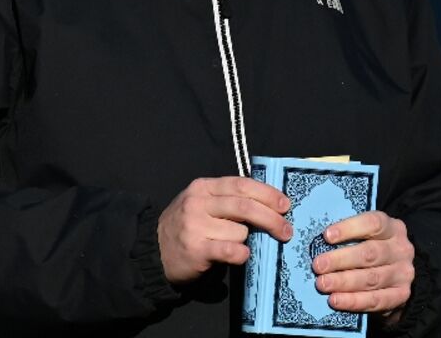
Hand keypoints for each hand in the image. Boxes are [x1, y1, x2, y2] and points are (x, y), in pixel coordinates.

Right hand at [158, 176, 292, 284]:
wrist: (153, 250)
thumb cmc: (187, 226)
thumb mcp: (203, 202)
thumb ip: (229, 198)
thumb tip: (270, 203)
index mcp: (203, 187)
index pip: (242, 184)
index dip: (267, 194)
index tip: (285, 205)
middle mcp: (199, 203)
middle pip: (245, 206)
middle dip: (272, 218)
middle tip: (286, 230)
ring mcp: (195, 226)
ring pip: (240, 231)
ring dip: (247, 240)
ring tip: (236, 244)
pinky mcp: (196, 249)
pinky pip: (231, 250)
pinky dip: (242, 253)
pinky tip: (242, 255)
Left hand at [312, 211, 414, 319]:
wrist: (394, 276)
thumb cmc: (370, 248)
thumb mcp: (365, 234)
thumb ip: (348, 234)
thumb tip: (316, 238)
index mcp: (393, 228)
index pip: (373, 223)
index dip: (349, 228)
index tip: (327, 235)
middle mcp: (401, 249)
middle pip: (369, 253)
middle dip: (340, 260)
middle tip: (318, 265)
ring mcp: (403, 274)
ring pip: (371, 278)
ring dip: (343, 282)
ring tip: (322, 284)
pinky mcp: (401, 296)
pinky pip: (376, 300)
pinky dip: (353, 301)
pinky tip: (335, 300)